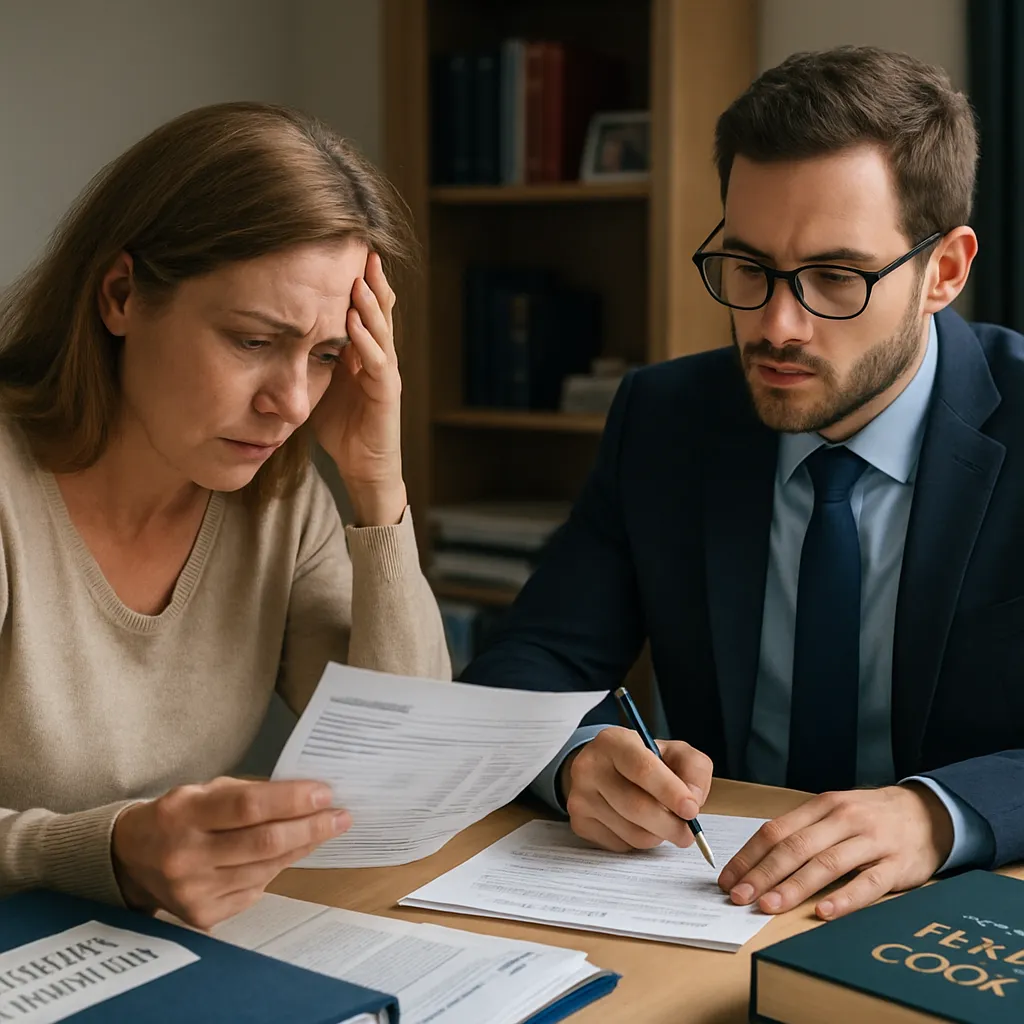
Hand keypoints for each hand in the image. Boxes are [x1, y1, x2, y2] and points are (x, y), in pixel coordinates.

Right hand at [111, 777, 350, 929]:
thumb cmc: (178, 816)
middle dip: (311, 827)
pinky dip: (278, 868)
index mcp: (184, 813)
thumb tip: (306, 795)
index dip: (292, 800)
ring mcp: (194, 891)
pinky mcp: (203, 916)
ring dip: (302, 847)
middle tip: (341, 816)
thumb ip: (250, 793)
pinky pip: (256, 889)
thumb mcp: (203, 790)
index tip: (325, 793)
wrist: (132, 859)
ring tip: (324, 830)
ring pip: (266, 868)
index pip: (248, 806)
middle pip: (264, 842)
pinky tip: (290, 853)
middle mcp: (186, 855)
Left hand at [311, 251, 406, 524]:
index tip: (340, 250)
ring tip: (359, 277)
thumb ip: (306, 356)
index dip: (356, 280)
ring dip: (371, 304)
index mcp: (362, 352)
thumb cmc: (342, 428)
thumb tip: (269, 332)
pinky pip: (378, 364)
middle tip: (361, 247)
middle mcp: (378, 357)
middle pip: (378, 310)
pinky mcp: (387, 396)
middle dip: (370, 279)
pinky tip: (355, 323)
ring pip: (382, 331)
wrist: (365, 469)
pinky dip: (366, 342)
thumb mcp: (317, 383)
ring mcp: (385, 375)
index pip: (362, 308)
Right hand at [560, 726, 712, 851]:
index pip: (642, 769)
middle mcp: (590, 766)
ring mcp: (580, 795)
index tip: (691, 810)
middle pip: (636, 806)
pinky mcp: (579, 822)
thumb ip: (693, 769)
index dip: (670, 792)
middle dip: (670, 825)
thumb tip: (693, 800)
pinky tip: (640, 825)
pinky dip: (639, 842)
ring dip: (657, 835)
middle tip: (688, 833)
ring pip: (631, 832)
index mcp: (613, 741)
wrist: (606, 769)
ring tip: (662, 823)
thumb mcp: (675, 752)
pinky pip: (620, 844)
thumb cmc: (645, 761)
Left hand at [717, 783, 953, 919]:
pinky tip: (823, 913)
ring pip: (825, 864)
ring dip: (794, 887)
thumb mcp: (834, 813)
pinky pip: (867, 883)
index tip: (728, 879)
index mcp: (821, 807)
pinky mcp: (896, 865)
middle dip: (763, 874)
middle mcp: (843, 820)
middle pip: (795, 847)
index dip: (750, 856)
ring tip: (768, 906)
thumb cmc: (870, 817)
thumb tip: (758, 860)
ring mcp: (870, 841)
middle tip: (739, 896)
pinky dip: (844, 899)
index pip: (776, 831)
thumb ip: (802, 831)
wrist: (928, 812)